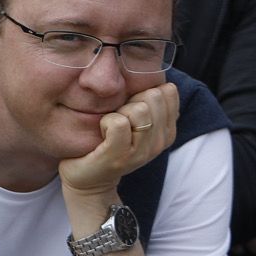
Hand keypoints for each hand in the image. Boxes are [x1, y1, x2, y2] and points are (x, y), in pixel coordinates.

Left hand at [59, 82, 178, 198]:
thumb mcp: (134, 119)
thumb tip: (158, 77)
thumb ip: (148, 101)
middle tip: (118, 118)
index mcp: (167, 131)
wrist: (87, 177)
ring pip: (139, 109)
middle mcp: (160, 142)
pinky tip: (101, 133)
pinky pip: (118, 122)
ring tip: (110, 127)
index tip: (131, 107)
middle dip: (131, 99)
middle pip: (154, 96)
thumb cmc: (107, 141)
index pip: (169, 91)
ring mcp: (141, 152)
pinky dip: (105, 121)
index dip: (145, 91)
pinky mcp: (119, 156)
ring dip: (118, 111)